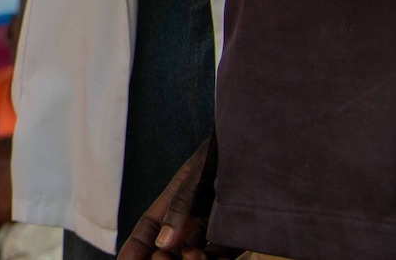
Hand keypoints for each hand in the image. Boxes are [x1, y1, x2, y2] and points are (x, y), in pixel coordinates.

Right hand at [117, 139, 228, 259]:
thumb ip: (179, 206)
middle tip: (163, 259)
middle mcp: (190, 216)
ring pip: (194, 255)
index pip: (148, 228)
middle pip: (168, 248)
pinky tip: (215, 259)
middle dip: (162, 259)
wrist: (261, 146)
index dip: (135, 247)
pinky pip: (221, 256)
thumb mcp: (197, 175)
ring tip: (195, 255)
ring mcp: (213, 227)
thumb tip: (162, 242)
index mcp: (174, 199)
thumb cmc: (225, 151)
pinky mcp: (236, 234)